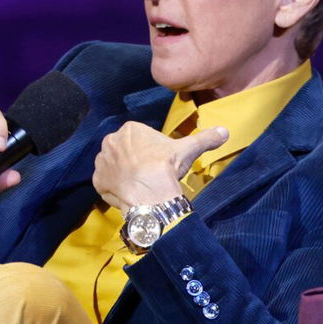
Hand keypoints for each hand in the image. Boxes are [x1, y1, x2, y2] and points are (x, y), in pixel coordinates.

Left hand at [92, 122, 227, 212]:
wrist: (149, 194)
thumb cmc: (166, 166)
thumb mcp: (188, 149)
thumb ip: (205, 138)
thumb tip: (225, 131)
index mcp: (130, 129)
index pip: (140, 138)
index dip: (151, 151)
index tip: (159, 162)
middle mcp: (110, 141)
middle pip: (124, 151)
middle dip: (134, 161)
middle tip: (149, 174)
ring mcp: (101, 161)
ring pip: (113, 165)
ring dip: (122, 173)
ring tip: (139, 185)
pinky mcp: (96, 181)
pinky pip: (105, 182)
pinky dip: (114, 187)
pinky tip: (128, 193)